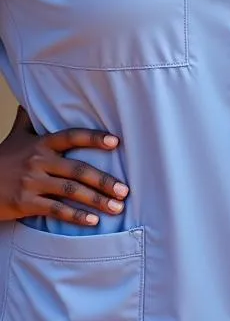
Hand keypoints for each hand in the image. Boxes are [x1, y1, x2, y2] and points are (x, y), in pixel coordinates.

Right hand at [0, 108, 128, 225]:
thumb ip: (27, 120)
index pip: (72, 136)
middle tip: (125, 190)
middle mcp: (39, 161)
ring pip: (71, 191)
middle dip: (104, 181)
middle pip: (78, 169)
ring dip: (96, 200)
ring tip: (116, 207)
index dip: (94, 138)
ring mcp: (32, 183)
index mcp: (41, 143)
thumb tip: (29, 101)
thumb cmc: (1, 159)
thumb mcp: (15, 136)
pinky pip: (55, 210)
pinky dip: (75, 216)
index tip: (116, 142)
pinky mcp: (25, 203)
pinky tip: (93, 221)